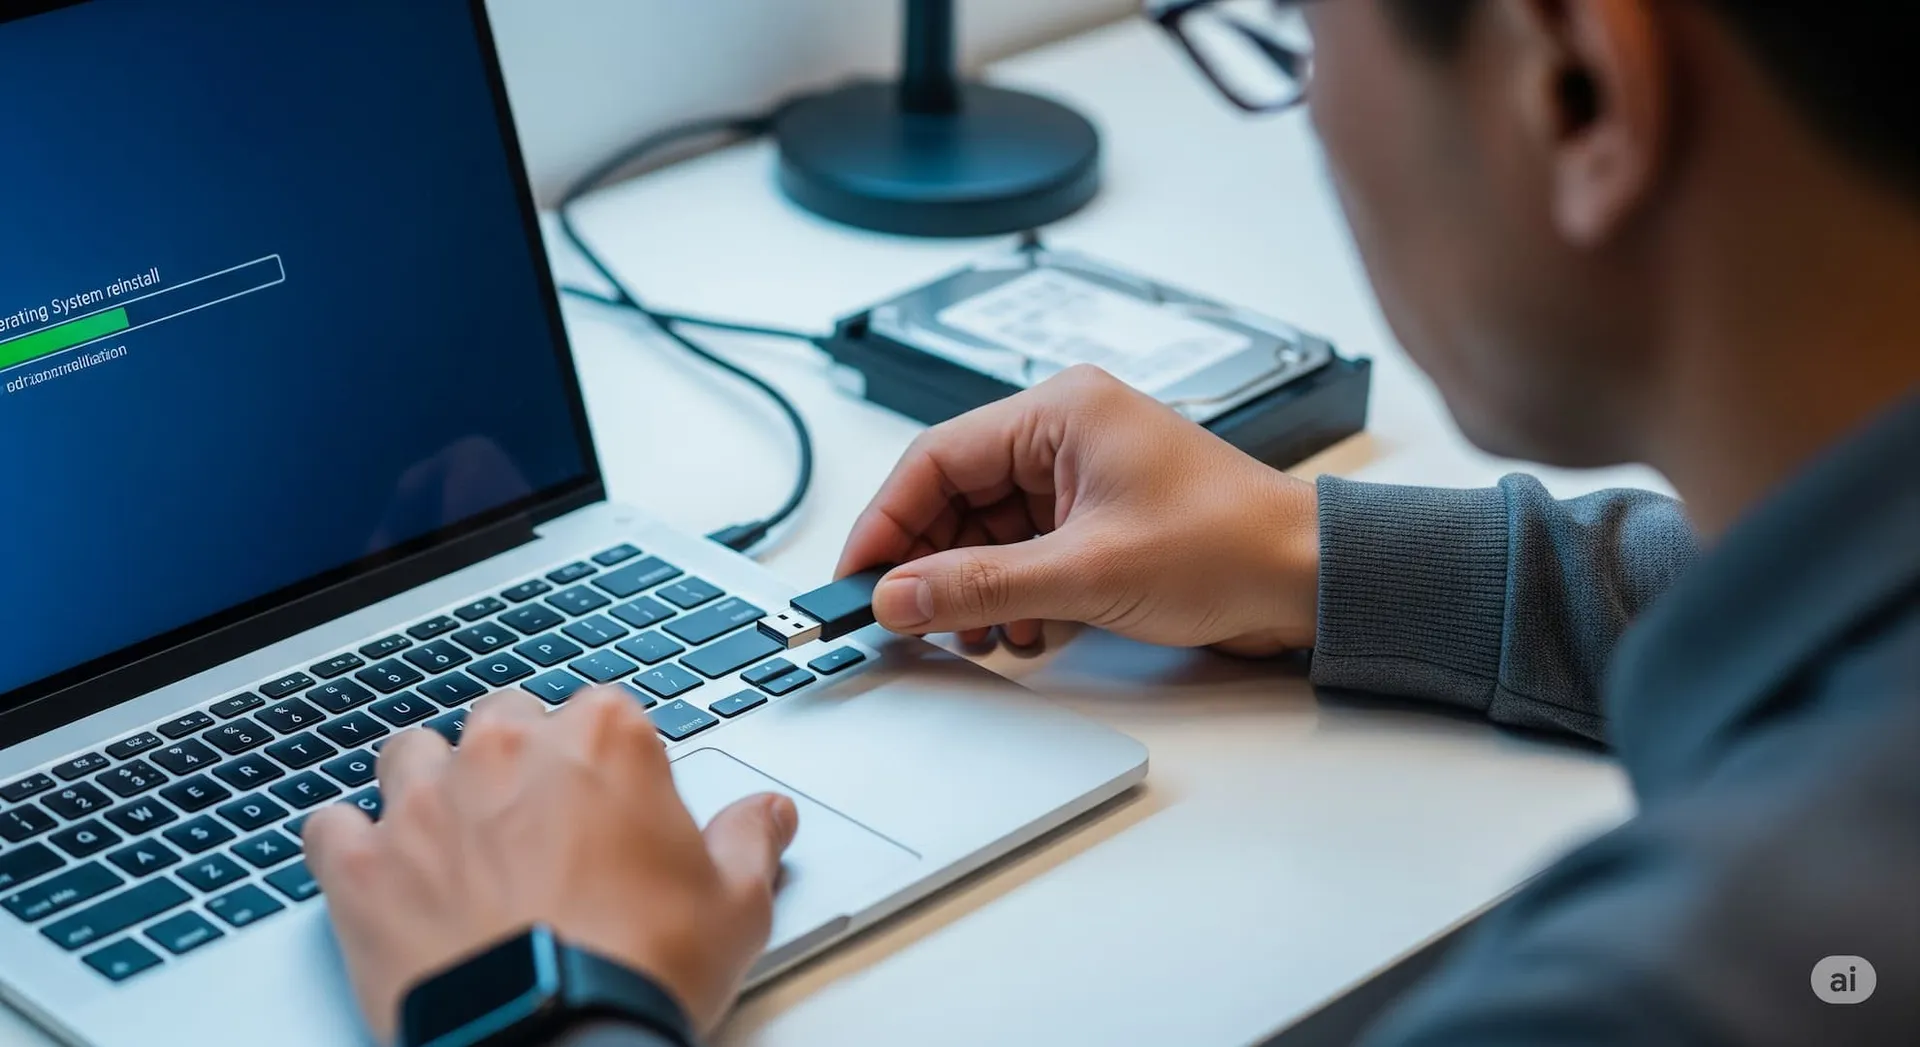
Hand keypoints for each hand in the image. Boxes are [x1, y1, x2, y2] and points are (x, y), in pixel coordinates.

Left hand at [305, 687, 797, 1042]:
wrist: (553, 1044)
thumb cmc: (640, 971)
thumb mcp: (734, 907)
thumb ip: (749, 843)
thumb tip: (767, 815)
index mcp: (603, 741)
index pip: (601, 711)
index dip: (606, 758)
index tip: (612, 800)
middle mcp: (506, 752)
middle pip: (502, 717)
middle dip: (515, 758)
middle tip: (536, 822)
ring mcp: (424, 803)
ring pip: (410, 753)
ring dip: (428, 783)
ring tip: (451, 836)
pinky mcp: (362, 865)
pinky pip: (330, 825)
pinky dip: (347, 841)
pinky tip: (373, 869)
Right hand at [839, 365, 1319, 654]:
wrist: (1311, 581)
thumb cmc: (1230, 546)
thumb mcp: (1087, 572)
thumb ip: (979, 586)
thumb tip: (897, 595)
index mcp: (1059, 411)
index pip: (935, 458)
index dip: (887, 522)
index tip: (857, 577)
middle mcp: (1065, 434)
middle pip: (956, 497)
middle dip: (933, 563)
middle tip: (907, 617)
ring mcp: (1082, 478)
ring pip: (987, 531)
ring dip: (974, 587)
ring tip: (978, 632)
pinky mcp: (1099, 520)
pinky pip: (1025, 552)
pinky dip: (1013, 594)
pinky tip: (1024, 629)